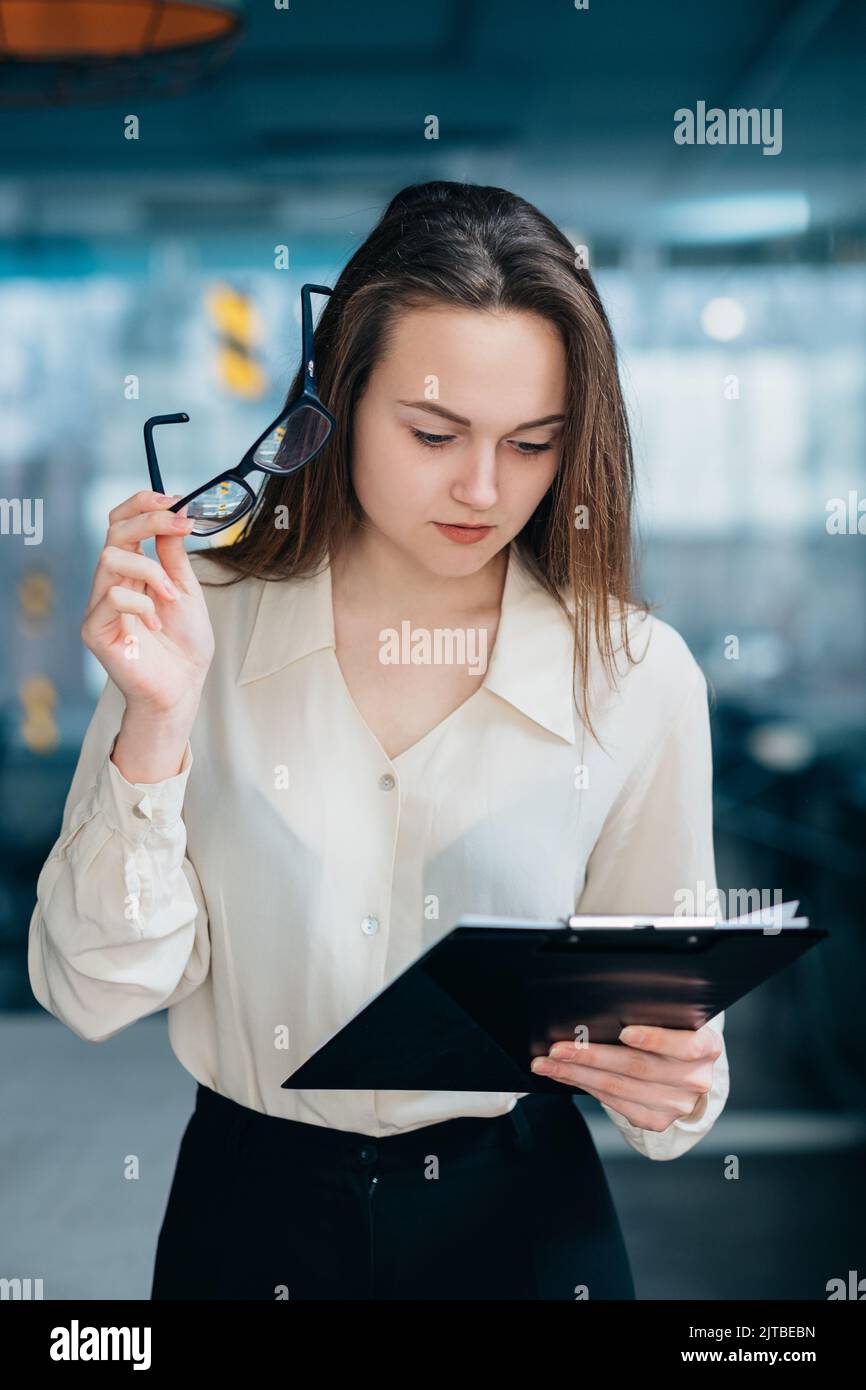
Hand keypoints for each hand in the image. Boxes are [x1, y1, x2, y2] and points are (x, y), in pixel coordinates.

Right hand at [80, 489, 214, 717]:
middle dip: (149, 520)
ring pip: (112, 558)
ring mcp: (100, 607)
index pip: (122, 524)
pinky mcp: (96, 631)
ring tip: (173, 597)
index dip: (142, 505)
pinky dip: (142, 604)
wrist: (183, 690)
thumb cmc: (184, 646)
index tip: (175, 500)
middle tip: (181, 524)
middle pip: (114, 532)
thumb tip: (173, 516)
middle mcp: (111, 584)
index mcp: (131, 572)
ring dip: (151, 571)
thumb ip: (173, 557)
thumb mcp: (186, 591)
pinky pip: (112, 597)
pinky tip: (156, 625)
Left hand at [530, 1023, 722, 1131]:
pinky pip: (615, 1103)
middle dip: (593, 1056)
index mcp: (707, 1047)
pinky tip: (564, 1075)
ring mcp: (677, 1104)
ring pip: (620, 1087)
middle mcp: (696, 1079)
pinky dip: (585, 1087)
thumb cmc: (671, 1031)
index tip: (624, 1031)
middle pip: (639, 1068)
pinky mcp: (657, 1120)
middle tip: (558, 1048)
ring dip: (577, 1074)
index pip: (686, 1045)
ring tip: (548, 1063)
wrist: (686, 1069)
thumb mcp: (673, 1017)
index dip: (655, 1039)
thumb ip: (653, 1012)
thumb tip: (604, 1006)